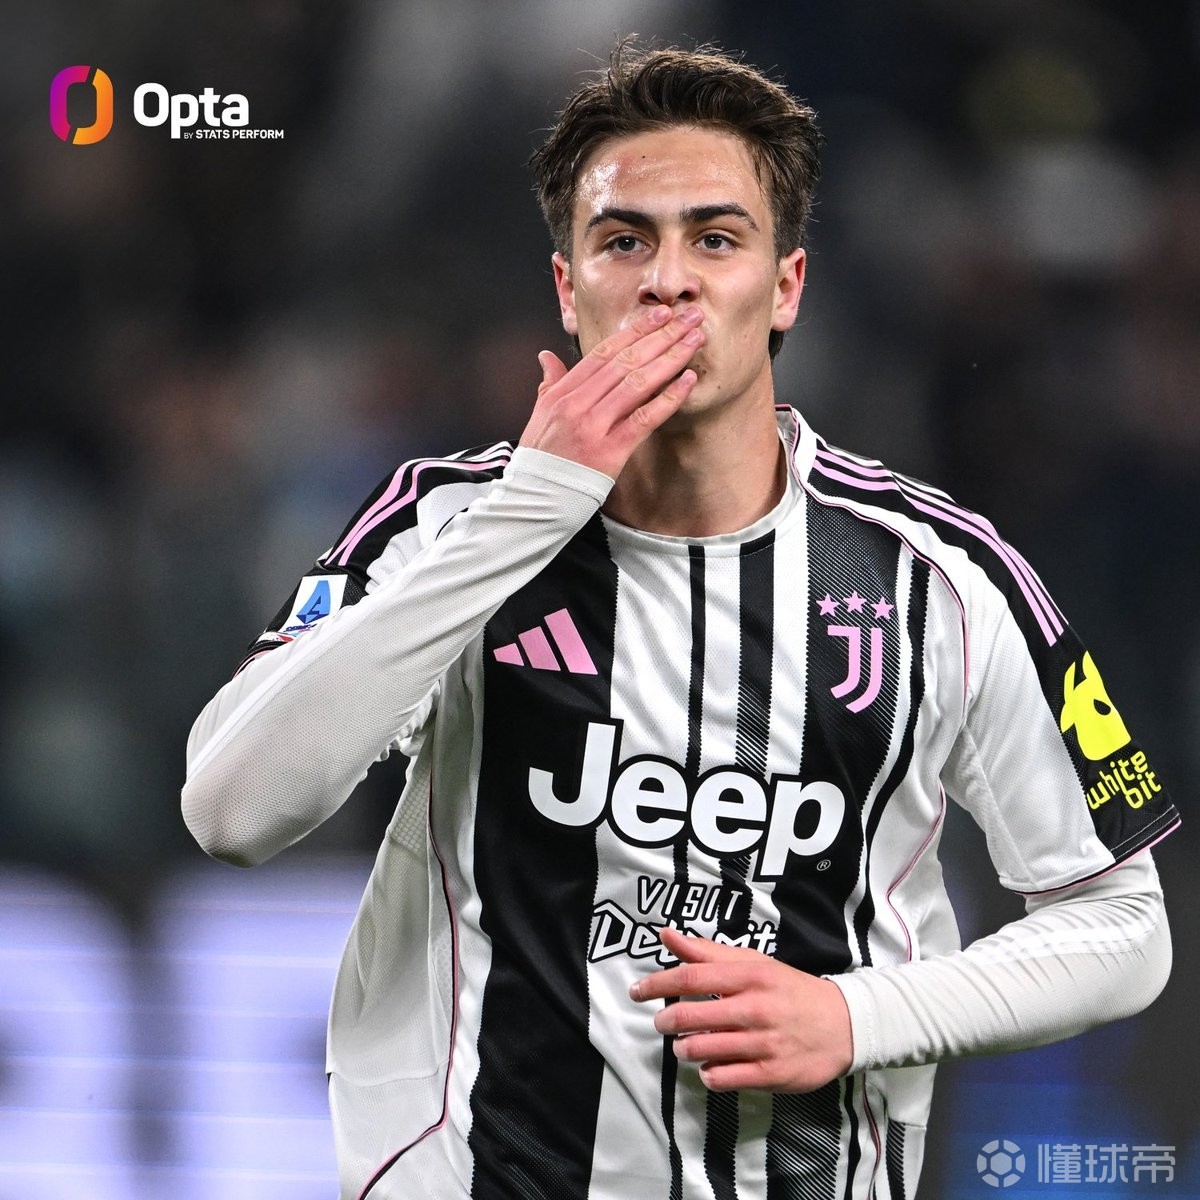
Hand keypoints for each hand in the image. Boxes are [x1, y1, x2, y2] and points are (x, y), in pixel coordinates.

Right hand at [519, 304, 704, 478]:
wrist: (534, 498)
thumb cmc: (541, 460)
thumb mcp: (539, 416)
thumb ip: (549, 384)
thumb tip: (547, 357)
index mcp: (563, 393)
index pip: (604, 352)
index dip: (635, 331)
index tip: (660, 314)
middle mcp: (578, 404)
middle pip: (626, 361)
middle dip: (661, 336)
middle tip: (688, 317)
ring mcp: (594, 426)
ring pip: (637, 383)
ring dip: (670, 358)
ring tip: (695, 341)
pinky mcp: (610, 451)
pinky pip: (644, 418)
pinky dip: (669, 398)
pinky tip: (688, 381)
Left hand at [628, 926, 853, 1092]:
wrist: (845, 1025)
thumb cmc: (790, 991)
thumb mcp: (754, 963)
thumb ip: (707, 952)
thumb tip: (666, 934)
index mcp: (750, 976)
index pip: (692, 977)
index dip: (659, 984)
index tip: (637, 991)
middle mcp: (755, 1008)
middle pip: (693, 1016)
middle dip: (667, 1021)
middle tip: (661, 1023)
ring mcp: (764, 1043)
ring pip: (704, 1049)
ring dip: (684, 1049)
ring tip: (683, 1045)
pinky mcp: (772, 1074)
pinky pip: (724, 1078)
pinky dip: (708, 1074)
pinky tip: (709, 1067)